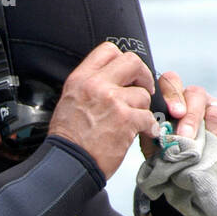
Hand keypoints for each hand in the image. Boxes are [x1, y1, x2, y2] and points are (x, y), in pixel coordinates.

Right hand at [48, 42, 158, 179]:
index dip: (122, 61)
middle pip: (132, 62)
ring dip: (142, 109)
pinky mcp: (126, 120)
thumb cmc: (68, 140)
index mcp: (80, 79)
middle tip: (143, 88)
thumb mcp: (69, 102)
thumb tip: (110, 80)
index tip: (126, 75)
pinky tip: (143, 133)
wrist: (67, 164)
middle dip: (142, 76)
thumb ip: (89, 87)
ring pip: (142, 95)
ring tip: (135, 122)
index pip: (108, 51)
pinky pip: (148, 117)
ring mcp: (113, 102)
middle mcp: (96, 85)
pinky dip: (149, 127)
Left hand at [140, 71, 216, 157]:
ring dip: (207, 135)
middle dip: (191, 118)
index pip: (171, 82)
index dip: (173, 95)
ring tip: (200, 153)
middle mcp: (194, 98)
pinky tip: (216, 152)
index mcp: (171, 99)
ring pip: (215, 112)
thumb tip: (153, 128)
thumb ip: (152, 132)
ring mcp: (216, 107)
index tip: (175, 113)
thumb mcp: (153, 145)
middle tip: (186, 138)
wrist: (188, 174)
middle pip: (196, 95)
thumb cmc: (166, 157)